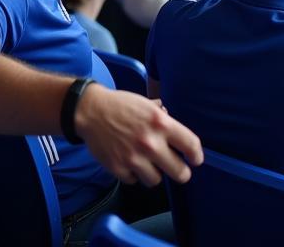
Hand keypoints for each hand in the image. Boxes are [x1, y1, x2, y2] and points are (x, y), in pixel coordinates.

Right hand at [75, 84, 202, 186]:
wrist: (88, 110)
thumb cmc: (119, 105)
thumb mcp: (144, 103)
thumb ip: (163, 118)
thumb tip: (177, 131)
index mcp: (160, 123)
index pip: (192, 146)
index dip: (196, 155)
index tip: (194, 159)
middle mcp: (150, 143)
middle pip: (181, 173)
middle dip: (179, 170)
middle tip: (172, 165)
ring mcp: (134, 158)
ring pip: (157, 180)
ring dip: (152, 172)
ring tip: (143, 160)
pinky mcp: (120, 169)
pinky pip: (135, 180)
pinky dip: (132, 173)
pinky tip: (126, 160)